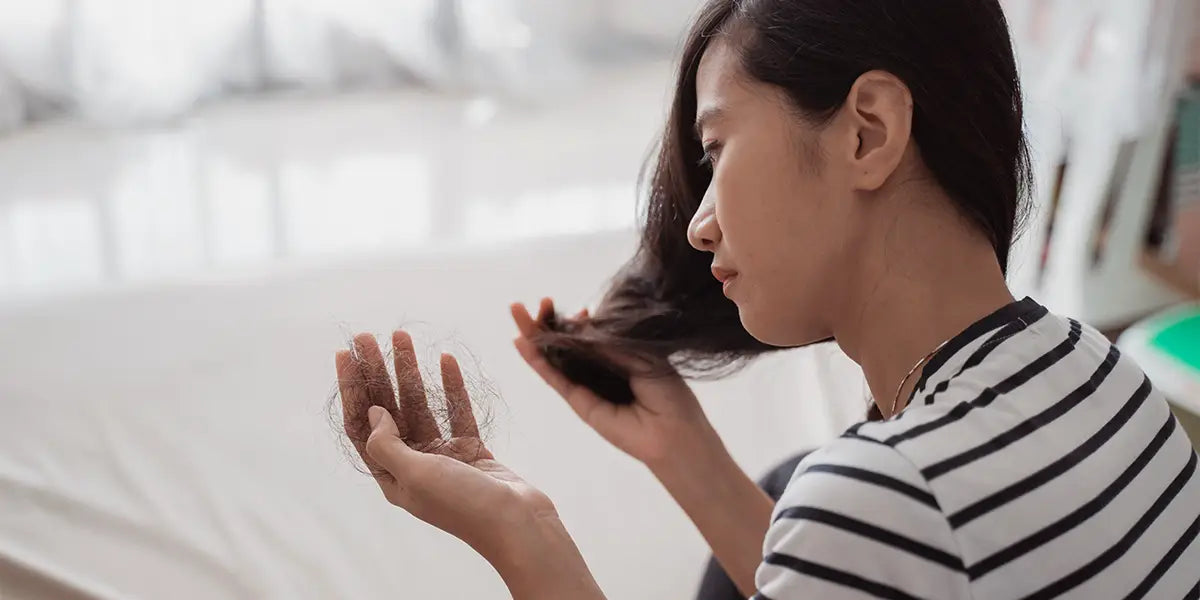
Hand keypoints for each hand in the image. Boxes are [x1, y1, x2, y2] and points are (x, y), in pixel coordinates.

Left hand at [335, 331, 555, 563]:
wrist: (518, 523)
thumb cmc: (463, 504)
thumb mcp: (415, 475)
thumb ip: (388, 444)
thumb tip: (373, 413)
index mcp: (392, 477)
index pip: (361, 426)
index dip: (352, 390)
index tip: (347, 354)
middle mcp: (413, 466)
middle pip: (387, 410)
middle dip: (377, 372)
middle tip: (368, 336)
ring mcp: (443, 457)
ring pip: (421, 405)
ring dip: (411, 371)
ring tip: (402, 337)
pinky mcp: (472, 450)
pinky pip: (456, 411)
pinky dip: (450, 386)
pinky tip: (445, 360)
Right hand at [510, 298, 718, 468]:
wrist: (674, 432)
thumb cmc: (668, 393)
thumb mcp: (642, 356)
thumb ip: (610, 342)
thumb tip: (581, 322)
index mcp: (619, 355)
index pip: (590, 334)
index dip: (577, 320)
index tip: (577, 309)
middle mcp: (599, 369)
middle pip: (566, 342)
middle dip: (546, 322)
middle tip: (528, 305)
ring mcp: (587, 386)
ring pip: (555, 357)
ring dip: (535, 335)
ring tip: (516, 313)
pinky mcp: (579, 403)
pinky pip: (555, 378)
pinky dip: (538, 361)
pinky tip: (522, 344)